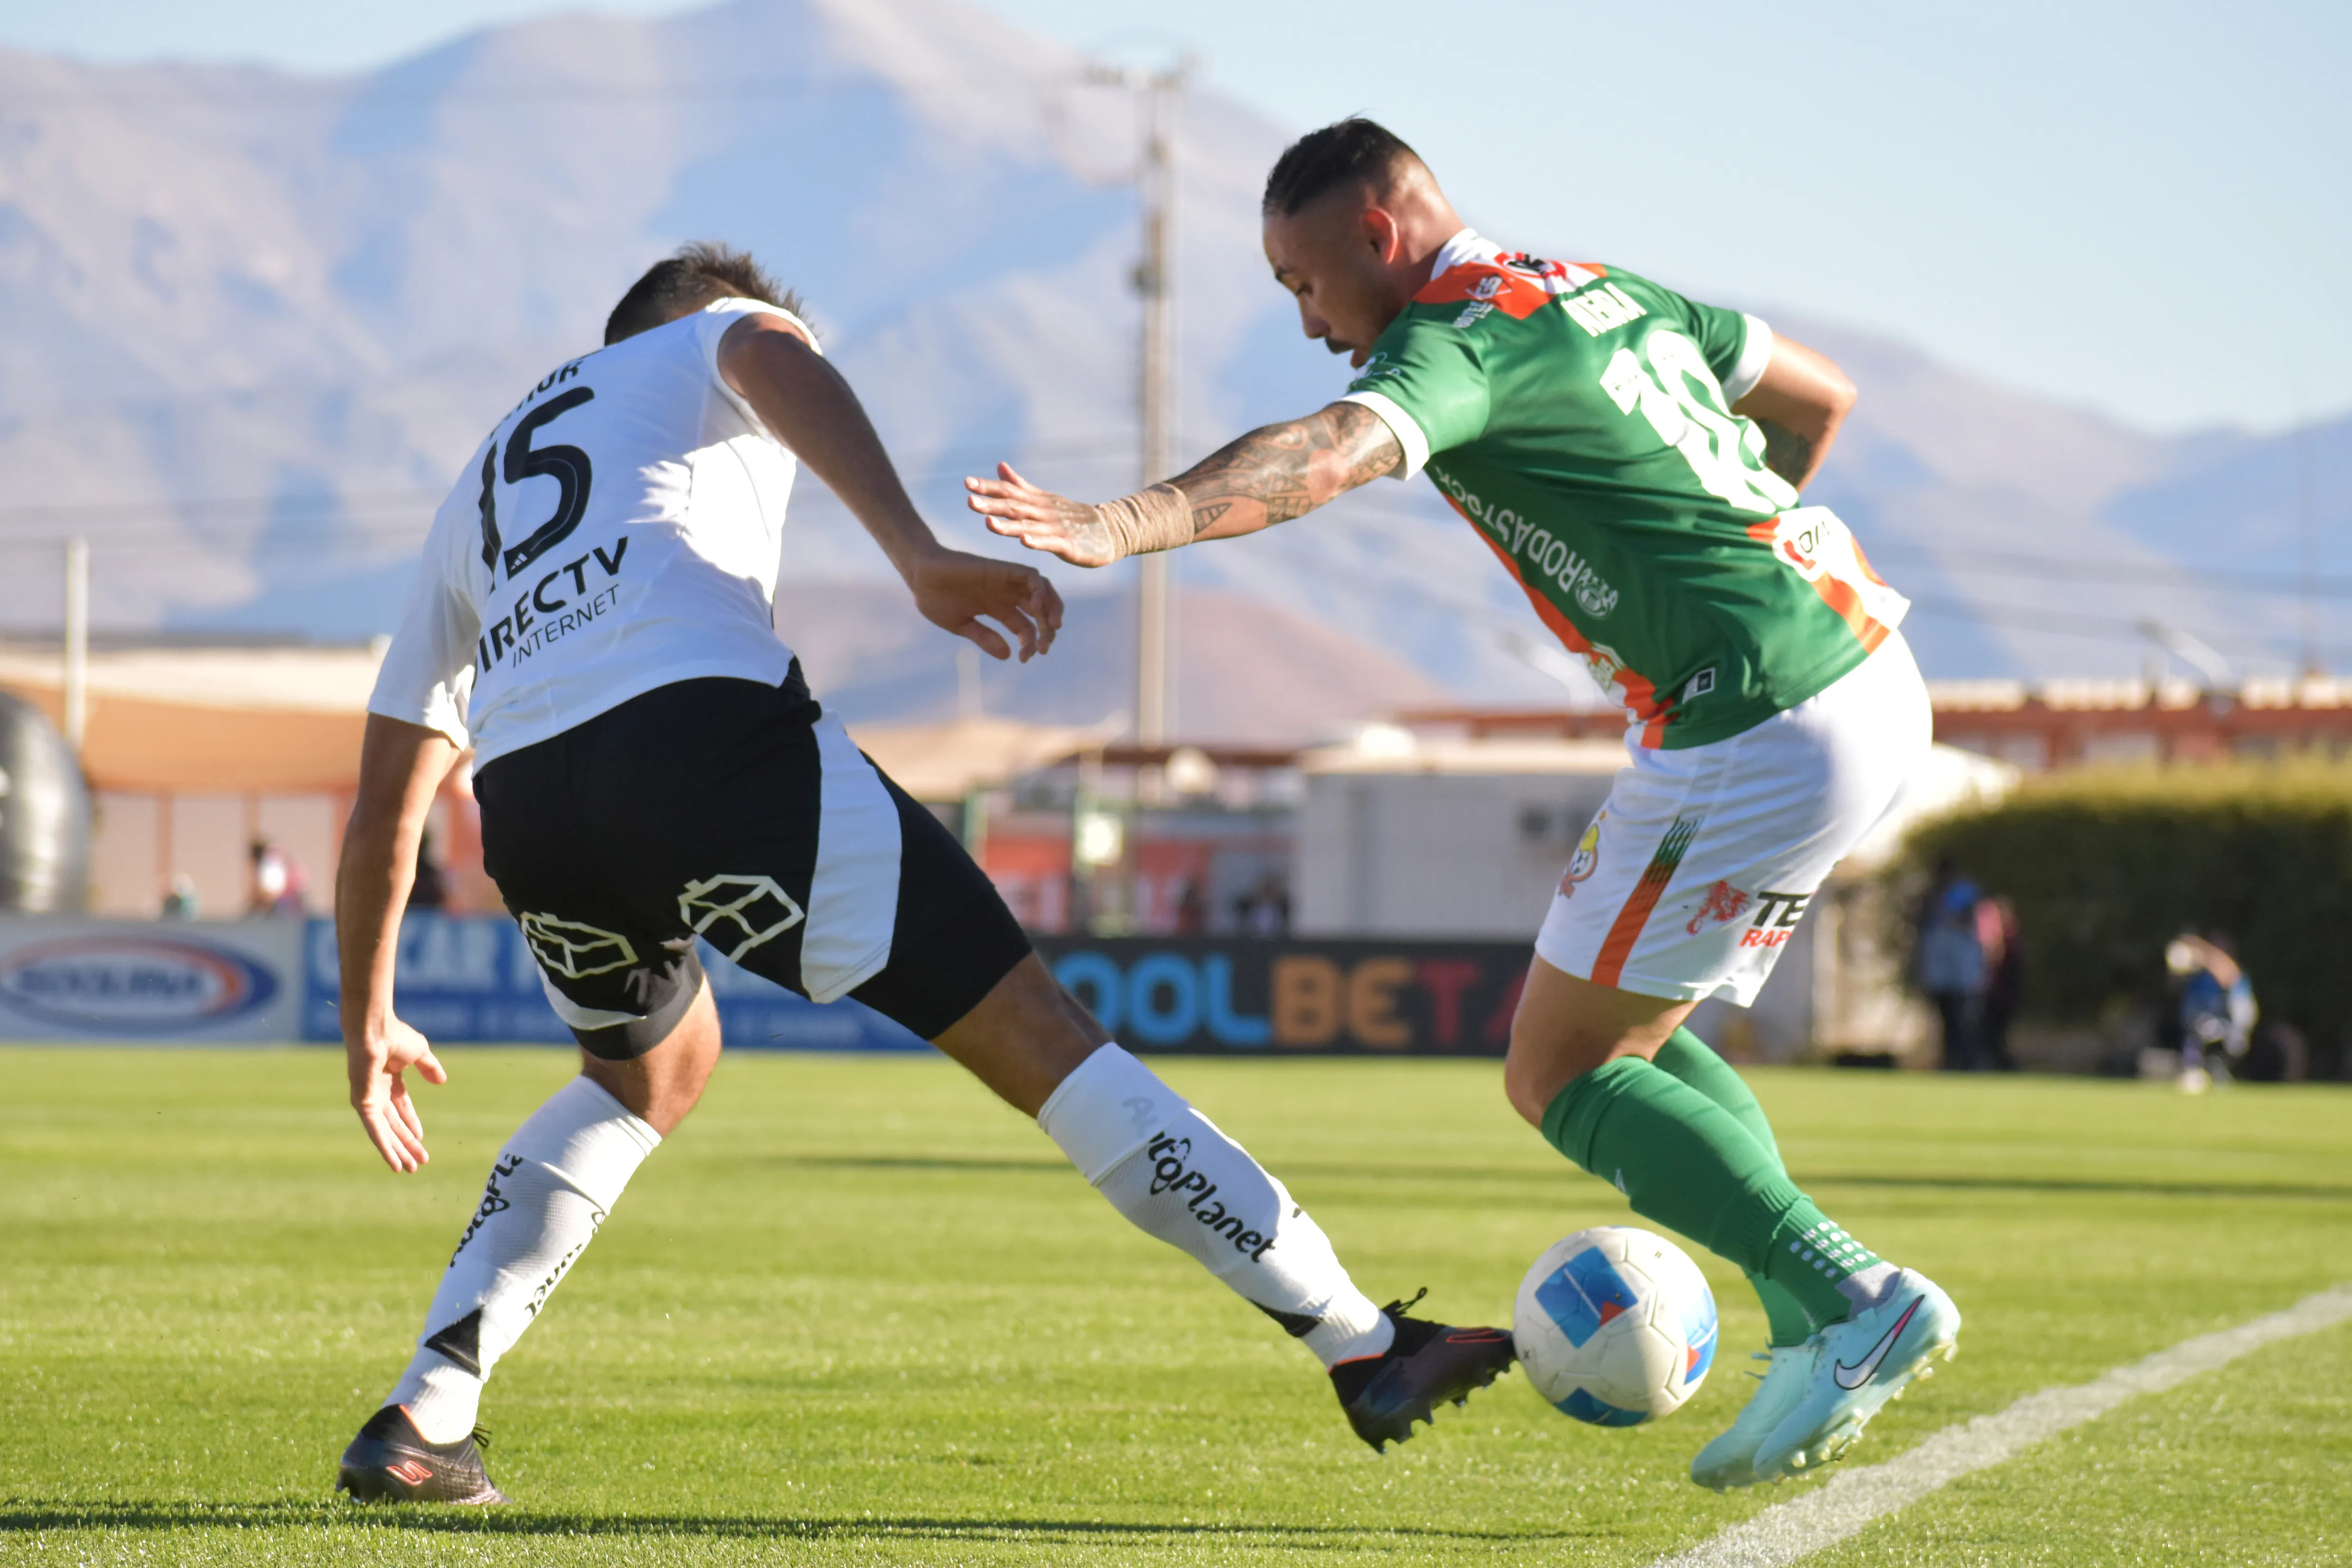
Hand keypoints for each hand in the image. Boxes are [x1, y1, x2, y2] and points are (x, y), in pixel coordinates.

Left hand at [347, 1015, 447, 1172]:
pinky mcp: (363, 1105)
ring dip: (397, 1151)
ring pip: (385, 1132)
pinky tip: (394, 1162)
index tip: (421, 1139)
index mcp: (388, 1078)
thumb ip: (429, 1067)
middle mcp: (376, 1091)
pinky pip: (374, 1131)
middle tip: (419, 1162)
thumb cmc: (395, 1035)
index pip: (400, 1107)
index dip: (411, 1123)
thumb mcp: (420, 1052)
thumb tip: (441, 1081)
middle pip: (393, 1124)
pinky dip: (384, 1148)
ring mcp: (368, 1099)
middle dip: (407, 1143)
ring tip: (409, 1169)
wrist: (375, 1031)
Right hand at [907, 545, 1063, 661]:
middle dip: (1046, 631)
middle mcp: (1007, 595)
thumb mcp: (961, 625)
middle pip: (1040, 612)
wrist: (920, 575)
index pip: (1025, 629)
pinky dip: (1040, 589)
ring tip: (1052, 628)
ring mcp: (1007, 582)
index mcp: (999, 610)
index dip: (1029, 644)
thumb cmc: (934, 599)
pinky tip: (1037, 606)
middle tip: (1044, 648)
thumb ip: (985, 638)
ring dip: (1052, 609)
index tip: (1024, 658)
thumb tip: (1009, 656)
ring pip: (1042, 592)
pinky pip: (1031, 576)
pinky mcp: (1003, 569)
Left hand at [964, 463, 1123, 567]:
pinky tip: (1024, 541)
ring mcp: (1055, 528)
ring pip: (1029, 526)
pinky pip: (1051, 543)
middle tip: (969, 501)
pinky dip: (1038, 541)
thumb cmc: (1073, 516)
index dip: (989, 487)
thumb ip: (1020, 485)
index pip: (1009, 491)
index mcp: (1036, 501)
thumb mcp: (1044, 498)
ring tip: (988, 523)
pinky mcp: (1068, 545)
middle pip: (1014, 507)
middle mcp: (1043, 512)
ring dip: (1008, 525)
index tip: (967, 483)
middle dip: (991, 504)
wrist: (1109, 530)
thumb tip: (999, 466)